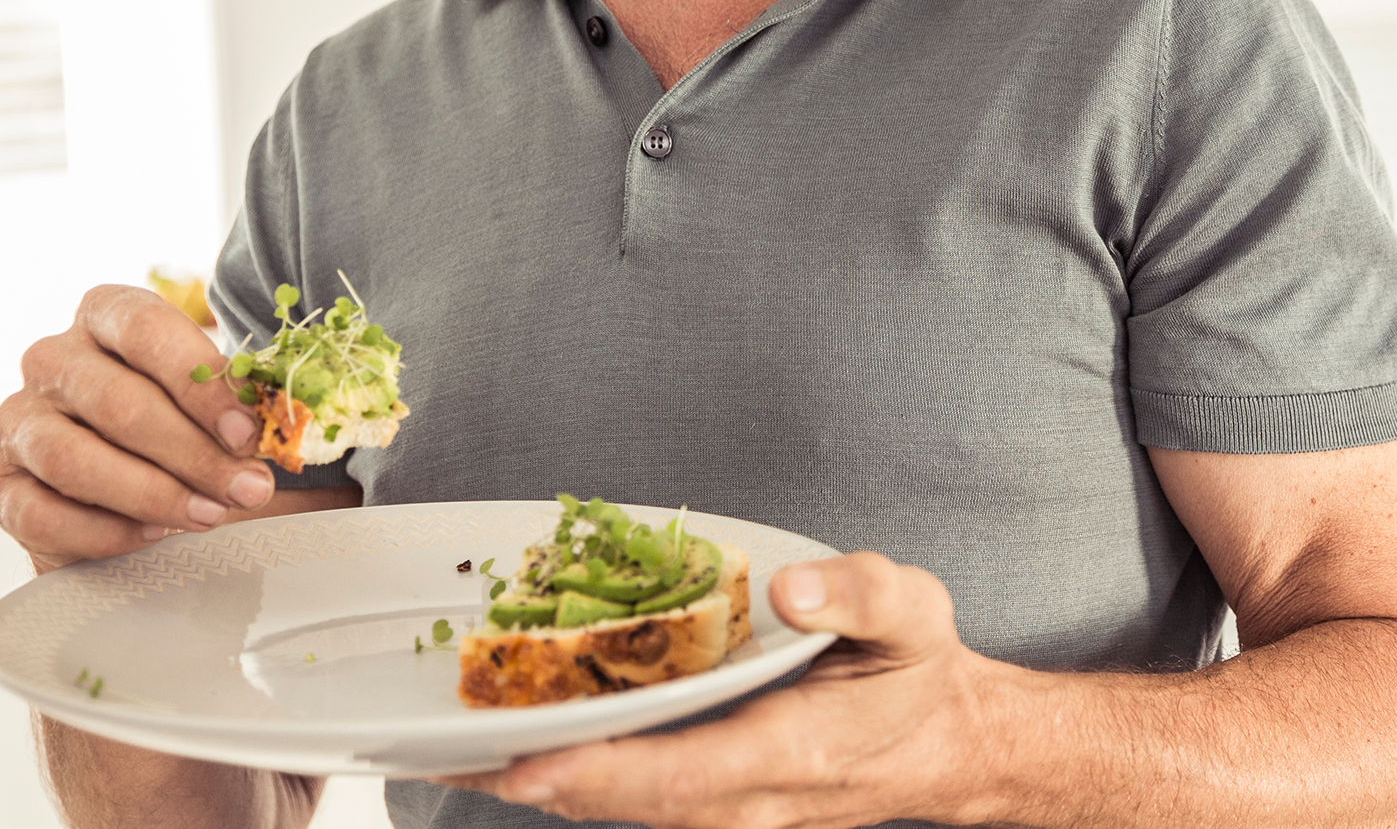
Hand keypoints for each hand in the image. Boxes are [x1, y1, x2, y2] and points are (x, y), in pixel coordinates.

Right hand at [0, 284, 276, 571]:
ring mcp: (17, 420)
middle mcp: (52, 359)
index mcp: (106, 314)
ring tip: (209, 514)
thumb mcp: (218, 404)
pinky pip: (40, 514)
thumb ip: (240, 406)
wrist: (137, 490)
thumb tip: (274, 428)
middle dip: (192, 453)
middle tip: (246, 488)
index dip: (200, 384)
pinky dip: (104, 532)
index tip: (247, 433)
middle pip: (118, 403)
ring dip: (152, 495)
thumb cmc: (189, 427)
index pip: (145, 329)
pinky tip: (154, 536)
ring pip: (73, 459)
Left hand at [434, 552, 1012, 828]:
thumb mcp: (913, 611)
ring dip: (547, 787)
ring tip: (457, 755)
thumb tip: (791, 590)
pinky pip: (642, 803)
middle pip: (632, 806)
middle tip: (447, 755)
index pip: (683, 775)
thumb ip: (855, 594)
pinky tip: (525, 753)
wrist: (949, 749)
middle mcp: (754, 799)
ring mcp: (736, 814)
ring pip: (628, 812)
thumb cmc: (920, 674)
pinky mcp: (722, 806)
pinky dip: (581, 782)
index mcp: (795, 750)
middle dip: (540, 783)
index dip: (602, 774)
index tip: (527, 766)